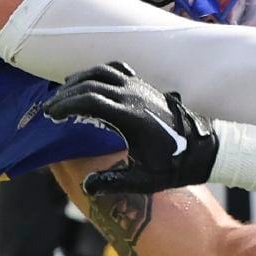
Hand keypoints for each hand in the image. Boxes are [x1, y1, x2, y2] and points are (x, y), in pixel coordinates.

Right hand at [41, 64, 218, 196]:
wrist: (205, 148)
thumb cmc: (176, 165)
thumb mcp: (145, 181)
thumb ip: (114, 183)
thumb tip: (87, 186)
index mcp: (130, 117)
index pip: (89, 100)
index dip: (65, 105)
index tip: (52, 116)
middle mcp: (133, 96)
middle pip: (89, 83)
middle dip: (65, 94)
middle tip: (50, 109)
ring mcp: (140, 87)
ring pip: (101, 71)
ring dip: (80, 79)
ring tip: (65, 94)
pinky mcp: (145, 85)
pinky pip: (116, 69)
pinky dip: (99, 72)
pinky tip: (92, 83)